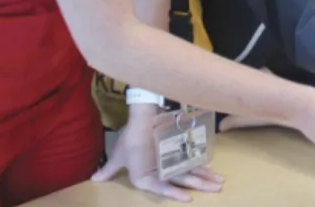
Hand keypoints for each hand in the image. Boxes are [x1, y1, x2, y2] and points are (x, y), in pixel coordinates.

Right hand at [93, 105, 223, 201]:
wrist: (141, 116)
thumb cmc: (131, 138)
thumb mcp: (120, 157)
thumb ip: (110, 170)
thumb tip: (93, 179)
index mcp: (146, 176)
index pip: (162, 188)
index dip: (174, 194)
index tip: (188, 199)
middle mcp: (161, 170)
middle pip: (181, 181)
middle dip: (200, 186)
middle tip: (218, 189)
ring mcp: (171, 161)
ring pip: (190, 173)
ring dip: (206, 178)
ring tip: (220, 183)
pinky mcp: (178, 151)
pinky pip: (191, 161)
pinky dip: (202, 166)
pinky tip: (213, 171)